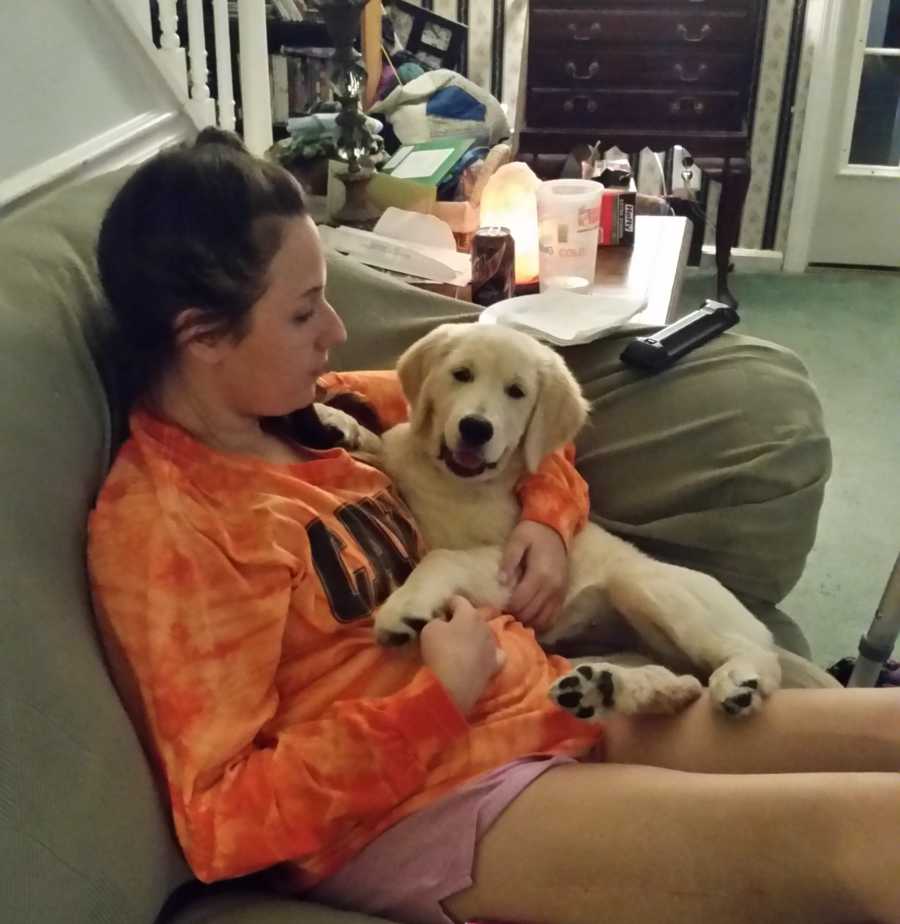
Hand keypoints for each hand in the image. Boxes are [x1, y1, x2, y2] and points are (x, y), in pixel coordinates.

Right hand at [420, 596, 504, 714]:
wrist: (452, 685)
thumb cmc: (440, 651)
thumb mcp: (429, 629)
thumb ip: (438, 621)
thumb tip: (445, 622)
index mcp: (469, 614)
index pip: (459, 600)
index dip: (449, 603)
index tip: (442, 609)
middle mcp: (485, 626)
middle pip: (474, 617)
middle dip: (464, 619)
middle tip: (451, 627)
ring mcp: (493, 646)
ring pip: (485, 635)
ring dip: (476, 636)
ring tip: (464, 644)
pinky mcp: (495, 665)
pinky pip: (496, 654)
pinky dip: (489, 653)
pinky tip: (482, 656)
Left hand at [499, 520, 567, 633]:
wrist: (554, 528)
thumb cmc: (532, 533)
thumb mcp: (517, 540)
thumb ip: (509, 560)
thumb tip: (501, 581)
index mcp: (539, 574)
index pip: (521, 601)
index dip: (507, 608)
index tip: (496, 609)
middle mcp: (552, 587)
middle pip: (531, 613)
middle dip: (516, 617)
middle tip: (503, 616)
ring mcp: (560, 592)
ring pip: (543, 619)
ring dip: (528, 623)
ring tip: (515, 620)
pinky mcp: (564, 594)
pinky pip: (554, 616)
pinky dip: (542, 623)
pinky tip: (530, 621)